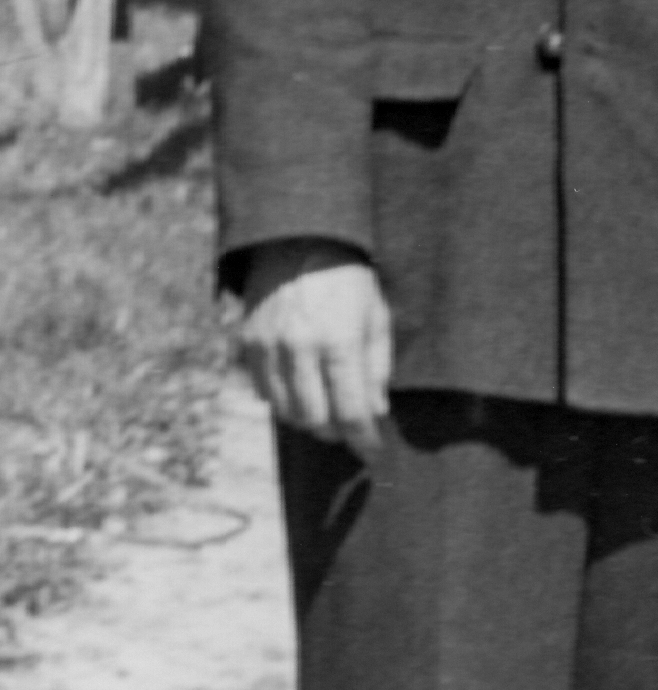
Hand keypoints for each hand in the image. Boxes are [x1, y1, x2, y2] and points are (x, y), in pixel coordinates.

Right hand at [238, 239, 392, 464]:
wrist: (299, 239)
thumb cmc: (349, 279)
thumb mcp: (377, 317)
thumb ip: (377, 368)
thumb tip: (374, 412)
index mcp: (340, 341)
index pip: (351, 412)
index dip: (364, 439)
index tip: (373, 450)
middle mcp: (300, 348)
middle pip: (316, 419)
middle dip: (337, 433)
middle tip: (351, 432)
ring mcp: (269, 347)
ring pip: (286, 411)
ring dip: (310, 421)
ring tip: (328, 415)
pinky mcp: (248, 343)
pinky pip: (264, 392)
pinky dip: (284, 402)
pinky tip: (301, 394)